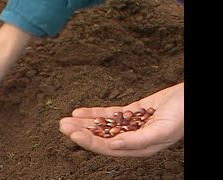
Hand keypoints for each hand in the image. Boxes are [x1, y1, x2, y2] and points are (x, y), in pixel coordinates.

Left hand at [60, 83, 183, 156]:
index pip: (107, 147)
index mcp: (138, 148)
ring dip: (84, 122)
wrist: (190, 99)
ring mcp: (130, 125)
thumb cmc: (182, 116)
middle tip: (62, 125)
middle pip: (100, 137)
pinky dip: (95, 113)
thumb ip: (139, 140)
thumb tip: (114, 144)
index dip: (88, 142)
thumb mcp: (162, 130)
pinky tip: (81, 112)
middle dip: (81, 132)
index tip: (72, 134)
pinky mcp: (132, 112)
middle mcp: (132, 139)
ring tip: (66, 119)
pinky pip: (109, 114)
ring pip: (102, 126)